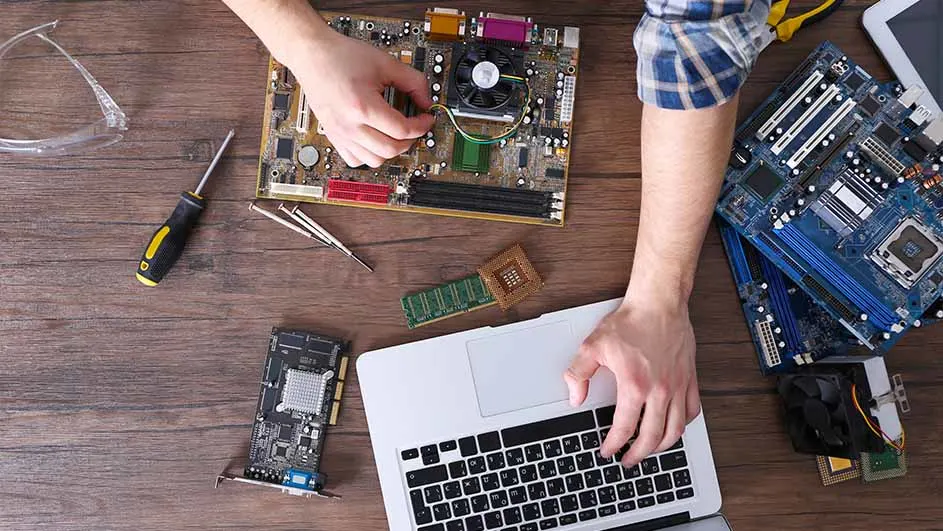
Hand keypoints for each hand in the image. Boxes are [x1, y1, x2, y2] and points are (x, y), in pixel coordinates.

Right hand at [287, 29, 434, 167]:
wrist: (313, 55)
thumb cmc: (342, 57)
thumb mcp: (385, 63)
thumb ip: (413, 81)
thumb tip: (427, 101)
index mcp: (362, 106)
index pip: (402, 130)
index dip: (421, 126)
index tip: (426, 119)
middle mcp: (349, 125)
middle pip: (390, 150)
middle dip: (409, 140)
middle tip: (414, 128)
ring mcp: (339, 133)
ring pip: (374, 161)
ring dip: (391, 151)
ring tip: (396, 135)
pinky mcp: (333, 136)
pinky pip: (354, 160)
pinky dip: (369, 156)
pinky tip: (375, 141)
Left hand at [563, 298, 700, 466]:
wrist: (658, 303)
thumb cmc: (630, 322)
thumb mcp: (592, 346)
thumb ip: (578, 374)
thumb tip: (574, 397)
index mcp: (635, 385)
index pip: (624, 428)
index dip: (613, 444)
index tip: (607, 451)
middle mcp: (660, 390)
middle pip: (652, 437)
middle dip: (638, 454)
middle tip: (628, 460)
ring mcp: (678, 386)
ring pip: (676, 429)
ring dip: (662, 446)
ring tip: (650, 450)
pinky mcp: (690, 378)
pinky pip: (692, 411)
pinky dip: (683, 425)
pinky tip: (674, 426)